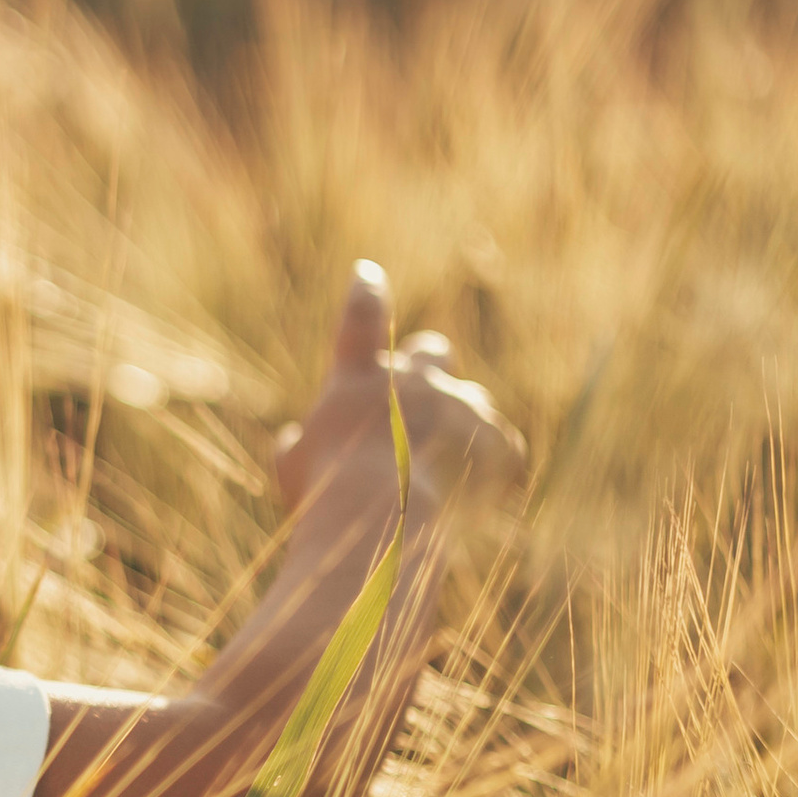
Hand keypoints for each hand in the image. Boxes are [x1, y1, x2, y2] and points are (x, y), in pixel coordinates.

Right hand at [273, 259, 521, 544]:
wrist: (386, 521)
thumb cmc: (327, 496)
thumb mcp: (295, 471)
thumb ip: (296, 447)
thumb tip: (293, 441)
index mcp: (359, 376)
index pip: (361, 315)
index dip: (365, 293)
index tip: (367, 274)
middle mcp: (416, 378)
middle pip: (433, 352)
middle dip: (429, 369)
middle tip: (421, 402)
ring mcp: (462, 406)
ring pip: (471, 405)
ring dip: (460, 428)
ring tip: (444, 474)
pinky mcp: (499, 443)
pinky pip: (503, 451)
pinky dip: (491, 470)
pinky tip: (474, 500)